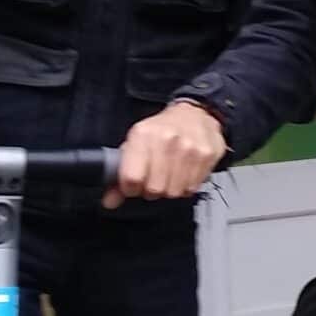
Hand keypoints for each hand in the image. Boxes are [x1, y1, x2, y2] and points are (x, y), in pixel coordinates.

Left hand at [109, 101, 226, 209]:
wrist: (194, 114)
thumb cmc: (162, 130)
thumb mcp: (135, 144)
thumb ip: (119, 174)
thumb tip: (109, 201)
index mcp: (143, 134)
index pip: (132, 178)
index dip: (130, 187)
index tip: (133, 184)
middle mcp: (167, 139)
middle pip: (154, 189)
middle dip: (152, 189)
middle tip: (154, 179)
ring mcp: (189, 147)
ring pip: (174, 192)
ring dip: (170, 188)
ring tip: (170, 174)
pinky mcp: (207, 155)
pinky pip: (192, 188)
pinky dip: (186, 185)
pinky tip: (184, 172)